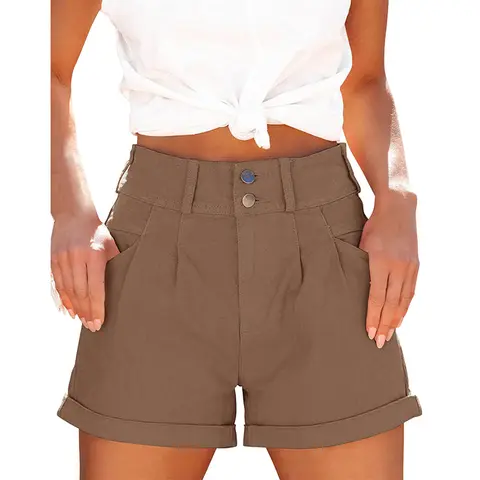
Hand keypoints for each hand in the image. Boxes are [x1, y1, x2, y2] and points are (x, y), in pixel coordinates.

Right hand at [50, 212, 119, 331]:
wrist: (73, 213)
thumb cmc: (98, 232)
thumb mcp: (111, 245)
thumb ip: (115, 264)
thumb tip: (125, 286)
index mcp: (95, 255)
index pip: (96, 288)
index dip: (97, 307)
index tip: (99, 322)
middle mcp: (77, 258)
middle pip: (81, 292)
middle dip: (87, 312)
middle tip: (92, 326)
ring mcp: (63, 259)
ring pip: (68, 290)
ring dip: (75, 308)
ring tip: (82, 321)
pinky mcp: (54, 259)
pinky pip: (58, 284)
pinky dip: (63, 298)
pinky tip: (69, 310)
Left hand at [360, 190, 418, 347]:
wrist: (398, 208)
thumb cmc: (373, 225)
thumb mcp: (361, 244)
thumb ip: (360, 266)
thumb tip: (356, 288)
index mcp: (379, 262)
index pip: (376, 297)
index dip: (373, 317)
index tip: (370, 332)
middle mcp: (397, 266)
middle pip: (391, 303)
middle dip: (385, 324)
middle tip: (380, 342)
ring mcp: (409, 266)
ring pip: (403, 300)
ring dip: (396, 319)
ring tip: (390, 333)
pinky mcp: (416, 265)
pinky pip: (411, 291)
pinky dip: (405, 306)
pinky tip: (401, 315)